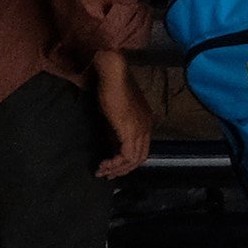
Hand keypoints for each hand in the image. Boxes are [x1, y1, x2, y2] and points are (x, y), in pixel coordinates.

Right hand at [91, 51, 152, 182]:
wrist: (112, 73)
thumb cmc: (110, 87)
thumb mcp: (113, 113)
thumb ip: (115, 127)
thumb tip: (110, 143)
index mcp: (144, 121)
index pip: (141, 148)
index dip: (127, 161)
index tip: (110, 166)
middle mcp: (146, 126)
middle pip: (140, 157)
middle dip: (123, 169)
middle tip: (106, 174)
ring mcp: (141, 128)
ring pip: (135, 159)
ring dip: (117, 169)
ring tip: (101, 171)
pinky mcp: (131, 130)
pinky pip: (127, 155)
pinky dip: (115, 163)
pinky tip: (103, 164)